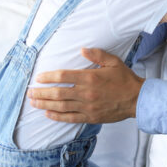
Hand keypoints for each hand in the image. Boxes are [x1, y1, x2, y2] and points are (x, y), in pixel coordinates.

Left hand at [27, 48, 144, 123]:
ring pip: (61, 106)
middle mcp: (86, 93)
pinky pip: (69, 118)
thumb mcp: (113, 62)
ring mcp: (87, 107)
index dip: (48, 77)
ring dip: (45, 104)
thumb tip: (82, 49)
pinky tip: (48, 113)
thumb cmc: (125, 79)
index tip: (38, 77)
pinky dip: (57, 116)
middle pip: (57, 93)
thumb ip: (97, 54)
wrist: (137, 100)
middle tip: (29, 92)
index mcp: (90, 78)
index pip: (63, 76)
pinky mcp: (90, 117)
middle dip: (41, 92)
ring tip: (33, 102)